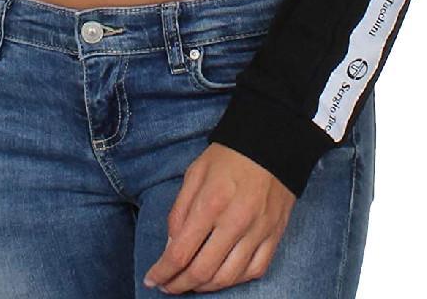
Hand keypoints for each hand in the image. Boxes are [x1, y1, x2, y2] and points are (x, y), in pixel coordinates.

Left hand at [143, 144, 295, 293]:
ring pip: (228, 277)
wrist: (273, 142)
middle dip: (179, 285)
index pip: (181, 252)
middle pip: (202, 271)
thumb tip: (170, 246)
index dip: (162, 272)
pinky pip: (255, 270)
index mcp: (211, 203)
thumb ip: (180, 210)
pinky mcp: (275, 234)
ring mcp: (258, 231)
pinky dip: (235, 281)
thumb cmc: (230, 155)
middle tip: (168, 286)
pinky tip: (222, 276)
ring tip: (191, 284)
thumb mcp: (195, 172)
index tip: (151, 279)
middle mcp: (235, 222)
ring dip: (205, 288)